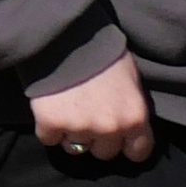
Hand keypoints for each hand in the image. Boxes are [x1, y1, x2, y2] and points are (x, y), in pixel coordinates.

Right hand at [30, 58, 157, 165]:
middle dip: (96, 138)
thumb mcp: (130, 79)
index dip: (126, 145)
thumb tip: (127, 126)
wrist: (66, 33)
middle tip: (86, 114)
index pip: (138, 152)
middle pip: (104, 153)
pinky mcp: (51, 123)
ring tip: (67, 108)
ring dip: (70, 133)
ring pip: (74, 148)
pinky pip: (49, 139)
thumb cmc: (102, 51)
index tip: (117, 137)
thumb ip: (130, 108)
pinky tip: (50, 106)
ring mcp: (80, 128)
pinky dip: (47, 127)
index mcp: (135, 117)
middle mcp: (110, 128)